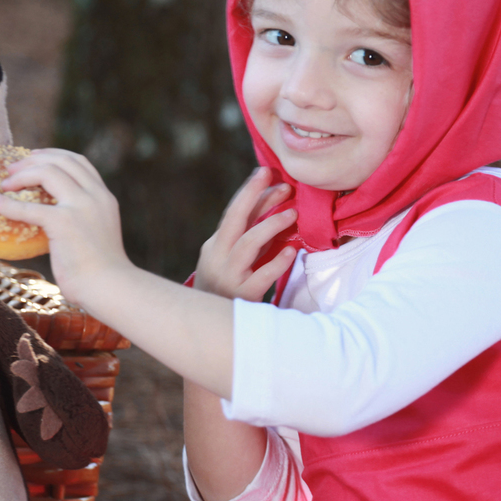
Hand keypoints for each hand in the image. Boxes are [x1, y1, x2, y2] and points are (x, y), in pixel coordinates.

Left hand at [0, 148, 131, 304]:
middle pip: (61, 161)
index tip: (34, 158)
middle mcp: (95, 196)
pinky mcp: (64, 223)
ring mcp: (80, 207)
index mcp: (104, 196)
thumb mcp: (98, 231)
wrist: (110, 287)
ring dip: (21, 174)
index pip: (79, 162)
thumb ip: (84, 217)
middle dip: (32, 160)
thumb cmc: (101, 270)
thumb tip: (56, 216)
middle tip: (12, 169)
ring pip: (47, 172)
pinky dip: (7, 203)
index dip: (53, 155)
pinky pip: (29, 207)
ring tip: (5, 183)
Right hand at [195, 167, 297, 302]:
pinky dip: (277, 262)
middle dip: (254, 196)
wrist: (207, 328)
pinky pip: (261, 276)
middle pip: (234, 220)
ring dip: (271, 225)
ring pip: (248, 244)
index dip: (249, 192)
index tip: (266, 172)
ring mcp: (228, 277)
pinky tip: (292, 252)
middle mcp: (217, 257)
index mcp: (215, 246)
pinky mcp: (242, 296)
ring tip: (292, 213)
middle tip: (281, 182)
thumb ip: (248, 239)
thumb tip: (273, 209)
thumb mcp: (229, 261)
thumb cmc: (225, 289)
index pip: (233, 213)